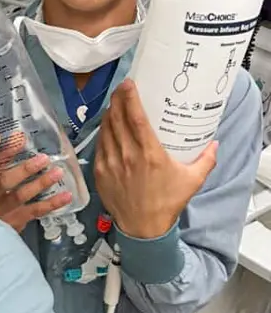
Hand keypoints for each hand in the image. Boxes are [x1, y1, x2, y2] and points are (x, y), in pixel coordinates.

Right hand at [0, 133, 72, 231]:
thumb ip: (2, 156)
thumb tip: (21, 137)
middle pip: (4, 181)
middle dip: (25, 169)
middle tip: (43, 158)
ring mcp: (1, 210)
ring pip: (21, 196)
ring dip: (41, 183)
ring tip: (57, 172)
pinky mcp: (15, 220)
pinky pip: (35, 211)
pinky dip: (52, 203)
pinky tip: (66, 195)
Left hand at [94, 80, 217, 238]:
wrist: (143, 229)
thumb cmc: (167, 203)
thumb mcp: (192, 180)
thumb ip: (206, 159)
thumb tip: (214, 143)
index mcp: (149, 154)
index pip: (135, 118)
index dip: (130, 97)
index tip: (129, 84)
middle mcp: (127, 156)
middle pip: (117, 118)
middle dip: (118, 99)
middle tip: (122, 89)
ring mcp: (110, 163)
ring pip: (105, 129)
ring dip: (109, 114)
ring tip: (116, 104)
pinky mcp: (100, 172)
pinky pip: (99, 144)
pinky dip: (103, 132)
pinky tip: (108, 127)